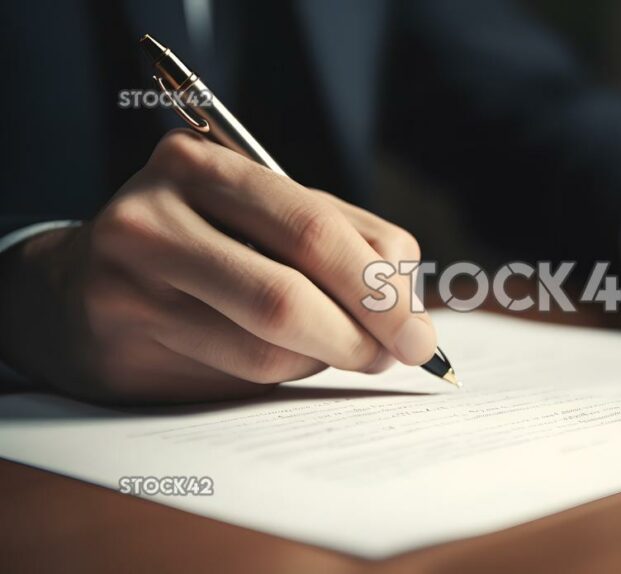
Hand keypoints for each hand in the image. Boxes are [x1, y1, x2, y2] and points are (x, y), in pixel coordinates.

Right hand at [0, 130, 433, 402]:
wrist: (82, 288)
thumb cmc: (205, 251)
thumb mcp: (271, 224)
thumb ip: (346, 249)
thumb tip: (412, 319)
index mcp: (212, 164)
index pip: (317, 227)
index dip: (379, 288)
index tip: (419, 333)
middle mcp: (162, 207)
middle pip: (290, 288)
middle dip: (362, 333)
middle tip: (396, 356)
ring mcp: (134, 269)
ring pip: (267, 340)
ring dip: (323, 357)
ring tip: (332, 347)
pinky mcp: (122, 325)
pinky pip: (236, 368)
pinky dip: (283, 372)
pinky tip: (281, 356)